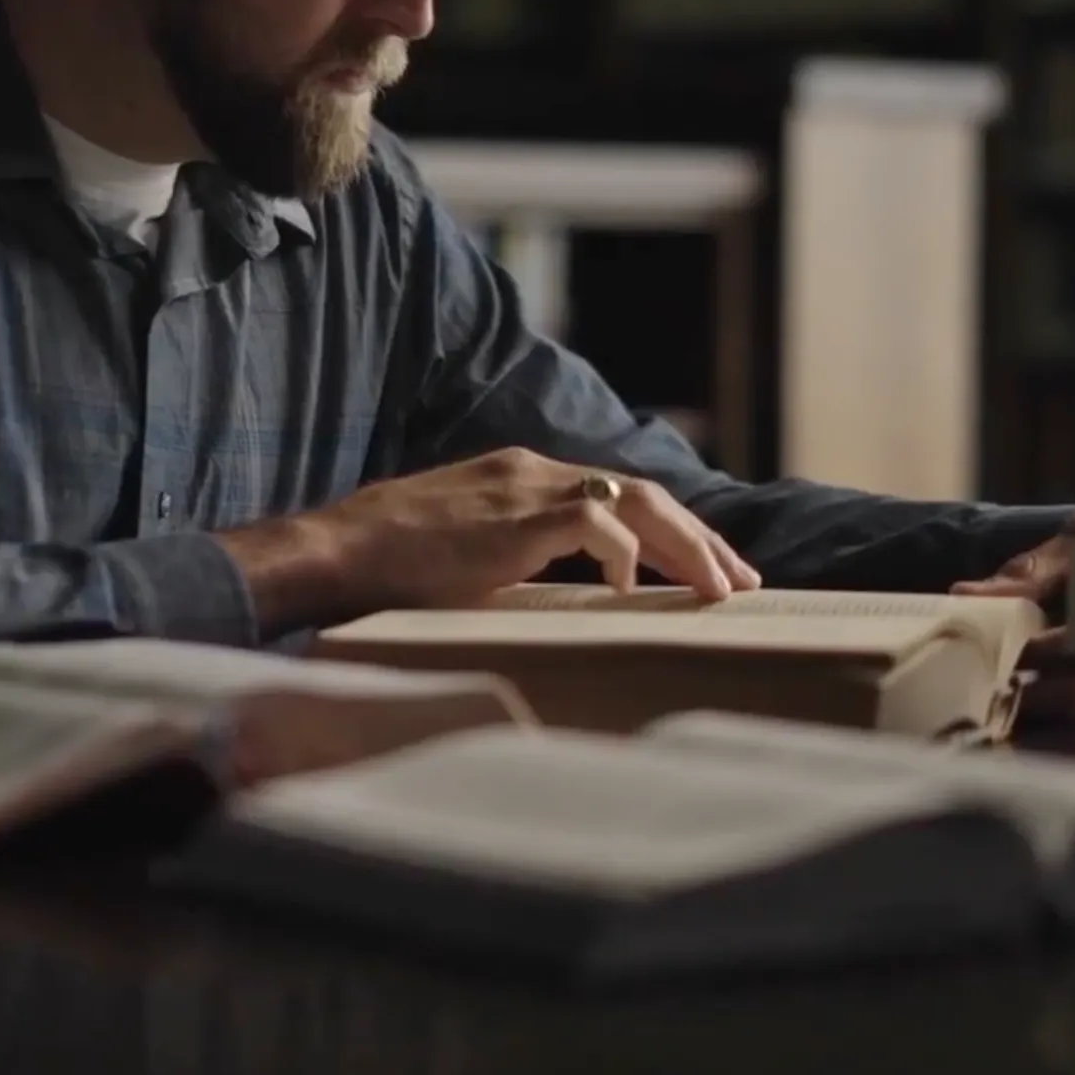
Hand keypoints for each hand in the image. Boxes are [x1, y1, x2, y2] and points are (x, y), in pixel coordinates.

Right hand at [219, 447, 760, 633]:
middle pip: (641, 492)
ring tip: (718, 589)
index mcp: (521, 476)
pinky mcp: (514, 519)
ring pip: (632, 502)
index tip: (704, 568)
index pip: (616, 492)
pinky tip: (632, 587)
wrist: (335, 551)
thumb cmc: (387, 565)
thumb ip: (513, 560)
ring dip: (684, 547)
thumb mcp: (465, 553)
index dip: (668, 529)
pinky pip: (594, 524)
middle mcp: (531, 471)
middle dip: (697, 537)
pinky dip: (624, 552)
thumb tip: (558, 603)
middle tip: (739, 582)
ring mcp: (524, 490)